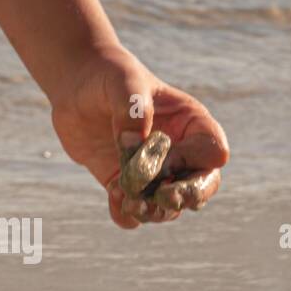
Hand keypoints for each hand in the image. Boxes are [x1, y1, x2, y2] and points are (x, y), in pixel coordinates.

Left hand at [48, 46, 228, 227]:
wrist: (77, 88)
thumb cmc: (109, 76)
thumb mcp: (123, 83)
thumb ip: (133, 111)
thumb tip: (132, 148)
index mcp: (191, 124)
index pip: (213, 151)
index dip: (193, 160)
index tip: (164, 151)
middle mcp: (179, 152)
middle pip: (202, 186)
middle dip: (187, 197)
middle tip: (163, 197)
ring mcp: (153, 173)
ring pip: (169, 207)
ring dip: (155, 211)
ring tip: (132, 203)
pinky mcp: (126, 186)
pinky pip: (133, 213)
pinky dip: (127, 214)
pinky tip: (114, 198)